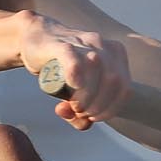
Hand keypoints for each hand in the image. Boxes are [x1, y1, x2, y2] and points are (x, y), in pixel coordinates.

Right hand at [20, 14, 129, 130]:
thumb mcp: (73, 92)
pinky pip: (75, 62)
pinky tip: (73, 86)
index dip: (112, 108)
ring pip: (97, 72)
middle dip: (99, 105)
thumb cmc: (60, 67)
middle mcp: (103, 46)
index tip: (94, 116)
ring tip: (73, 105)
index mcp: (115, 54)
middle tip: (81, 111)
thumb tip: (83, 123)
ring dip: (87, 97)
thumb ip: (80, 113)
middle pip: (115, 82)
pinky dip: (77, 78)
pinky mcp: (61, 46)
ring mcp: (83, 43)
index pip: (125, 88)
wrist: (35, 37)